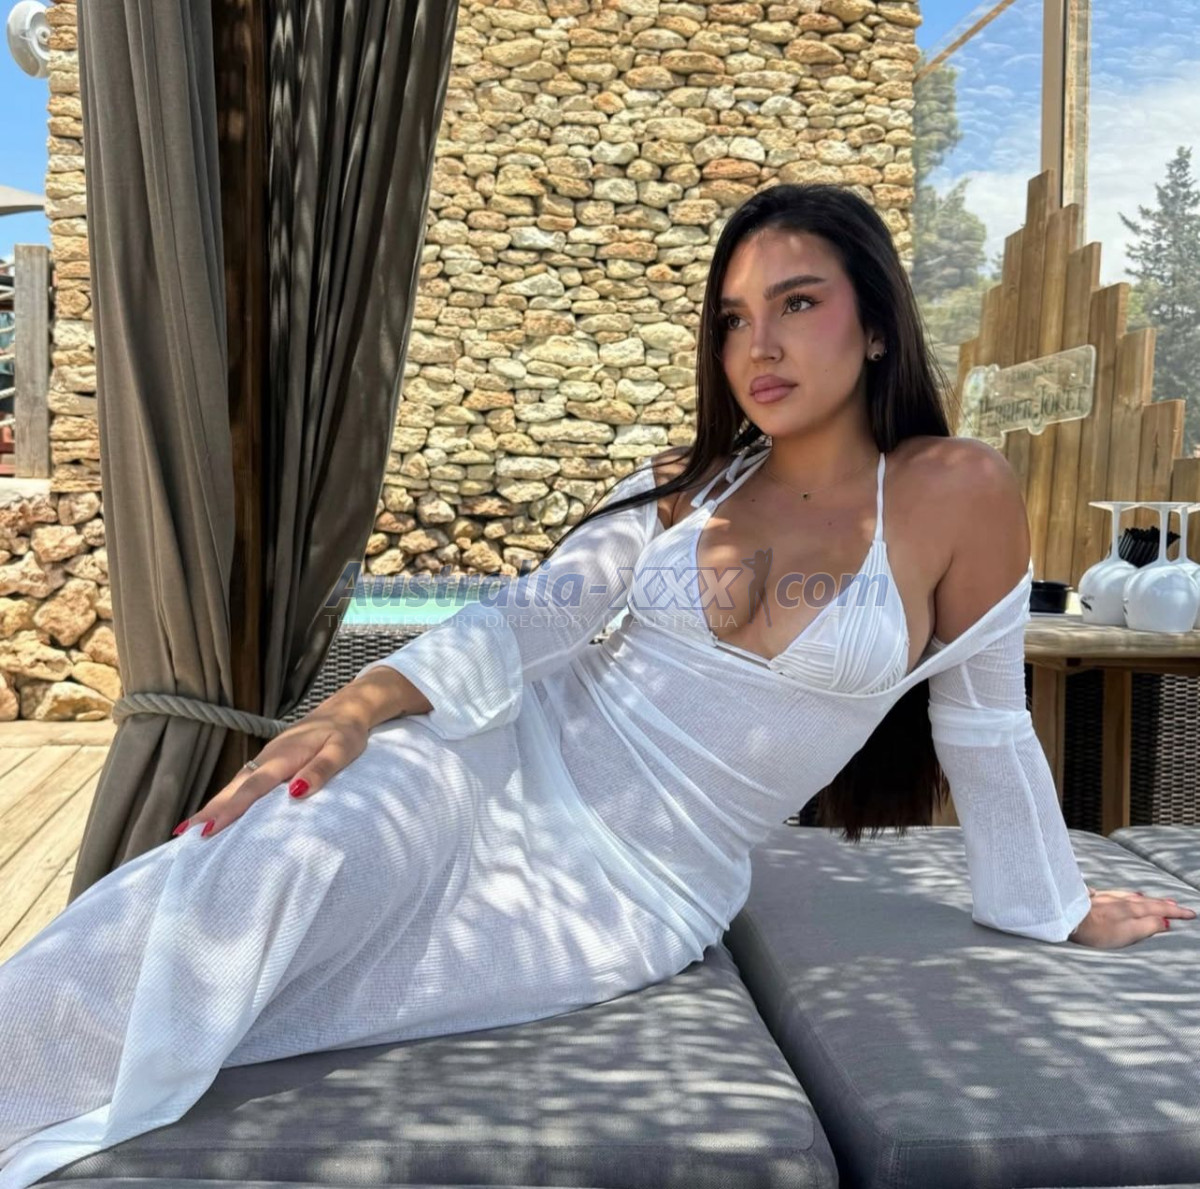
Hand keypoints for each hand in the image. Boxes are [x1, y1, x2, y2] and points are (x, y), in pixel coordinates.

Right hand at [173, 705, 369, 839]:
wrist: (345, 709)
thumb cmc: (346, 733)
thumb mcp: (342, 750)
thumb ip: (321, 770)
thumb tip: (295, 793)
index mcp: (284, 756)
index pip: (253, 787)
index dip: (231, 809)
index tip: (209, 831)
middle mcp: (268, 757)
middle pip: (234, 787)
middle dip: (210, 810)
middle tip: (184, 836)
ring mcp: (266, 757)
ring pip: (235, 784)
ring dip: (214, 805)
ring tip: (191, 830)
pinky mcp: (269, 760)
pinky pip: (243, 781)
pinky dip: (227, 797)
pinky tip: (218, 811)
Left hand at [1068, 886, 1196, 947]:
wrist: (1065, 916)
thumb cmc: (1096, 929)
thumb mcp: (1128, 933)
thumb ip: (1148, 926)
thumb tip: (1166, 922)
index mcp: (1132, 909)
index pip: (1159, 910)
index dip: (1176, 912)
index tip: (1190, 913)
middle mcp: (1120, 900)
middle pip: (1147, 901)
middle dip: (1163, 904)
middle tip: (1177, 905)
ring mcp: (1105, 898)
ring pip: (1131, 896)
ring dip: (1146, 899)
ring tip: (1155, 900)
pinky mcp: (1091, 898)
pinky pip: (1115, 895)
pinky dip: (1126, 896)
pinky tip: (1124, 895)